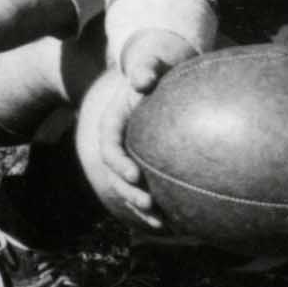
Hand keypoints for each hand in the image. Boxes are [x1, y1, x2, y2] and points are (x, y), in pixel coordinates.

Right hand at [74, 37, 190, 231]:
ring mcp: (130, 156)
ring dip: (141, 208)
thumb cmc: (157, 67)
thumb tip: (143, 78)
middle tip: (150, 204)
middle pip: (116, 175)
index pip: (110, 146)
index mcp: (113, 123)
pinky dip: (158, 205)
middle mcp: (118, 144)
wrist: (160, 75)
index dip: (119, 164)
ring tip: (161, 223)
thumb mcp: (151, 64)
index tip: (135, 175)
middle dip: (130, 194)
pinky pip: (148, 189)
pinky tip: (177, 220)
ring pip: (129, 188)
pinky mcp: (145, 165)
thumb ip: (146, 68)